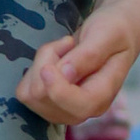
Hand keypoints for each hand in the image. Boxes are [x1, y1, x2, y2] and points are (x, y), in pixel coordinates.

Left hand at [18, 1, 139, 128]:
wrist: (114, 31)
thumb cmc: (115, 30)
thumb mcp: (107, 34)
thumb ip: (89, 55)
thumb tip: (65, 74)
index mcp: (103, 96)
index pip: (78, 106)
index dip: (57, 90)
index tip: (47, 67)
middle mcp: (83, 109)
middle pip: (44, 99)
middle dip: (46, 64)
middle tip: (66, 43)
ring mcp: (63, 108)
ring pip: (31, 95)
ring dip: (40, 64)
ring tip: (62, 49)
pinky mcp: (48, 102)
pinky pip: (25, 92)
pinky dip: (33, 70)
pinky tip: (53, 59)